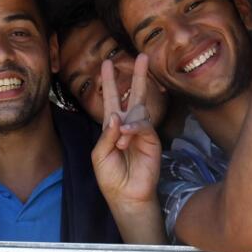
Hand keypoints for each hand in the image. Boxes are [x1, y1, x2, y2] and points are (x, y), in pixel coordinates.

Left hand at [92, 55, 161, 209]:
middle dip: (138, 76)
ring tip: (120, 143)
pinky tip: (126, 137)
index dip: (108, 82)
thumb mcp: (99, 154)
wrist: (125, 195)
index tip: (106, 64)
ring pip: (139, 112)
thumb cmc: (110, 176)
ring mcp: (142, 132)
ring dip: (126, 124)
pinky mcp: (152, 141)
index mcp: (113, 126)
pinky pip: (144, 126)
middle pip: (134, 95)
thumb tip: (116, 115)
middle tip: (142, 56)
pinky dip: (134, 129)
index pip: (111, 99)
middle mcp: (129, 125)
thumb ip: (106, 134)